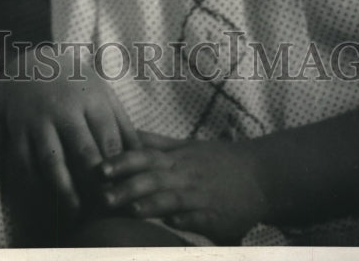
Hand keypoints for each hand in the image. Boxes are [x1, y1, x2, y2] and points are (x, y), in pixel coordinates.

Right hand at [0, 46, 139, 214]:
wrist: (28, 64)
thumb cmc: (74, 84)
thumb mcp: (102, 93)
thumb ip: (123, 124)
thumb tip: (145, 158)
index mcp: (90, 97)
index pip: (109, 139)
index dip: (118, 169)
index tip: (125, 192)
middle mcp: (64, 108)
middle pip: (83, 152)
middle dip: (96, 185)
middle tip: (105, 209)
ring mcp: (38, 119)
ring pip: (53, 161)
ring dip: (65, 191)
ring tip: (76, 214)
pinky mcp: (17, 130)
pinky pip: (24, 163)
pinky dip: (34, 186)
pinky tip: (45, 201)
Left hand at [98, 131, 266, 243]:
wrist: (260, 174)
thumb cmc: (217, 160)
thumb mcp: (186, 146)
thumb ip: (156, 143)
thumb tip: (127, 133)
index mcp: (176, 157)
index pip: (144, 156)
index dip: (121, 162)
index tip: (98, 168)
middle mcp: (185, 174)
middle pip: (152, 178)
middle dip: (127, 187)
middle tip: (102, 197)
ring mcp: (201, 194)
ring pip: (173, 197)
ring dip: (152, 203)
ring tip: (131, 210)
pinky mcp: (216, 215)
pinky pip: (200, 217)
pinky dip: (187, 220)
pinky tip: (173, 225)